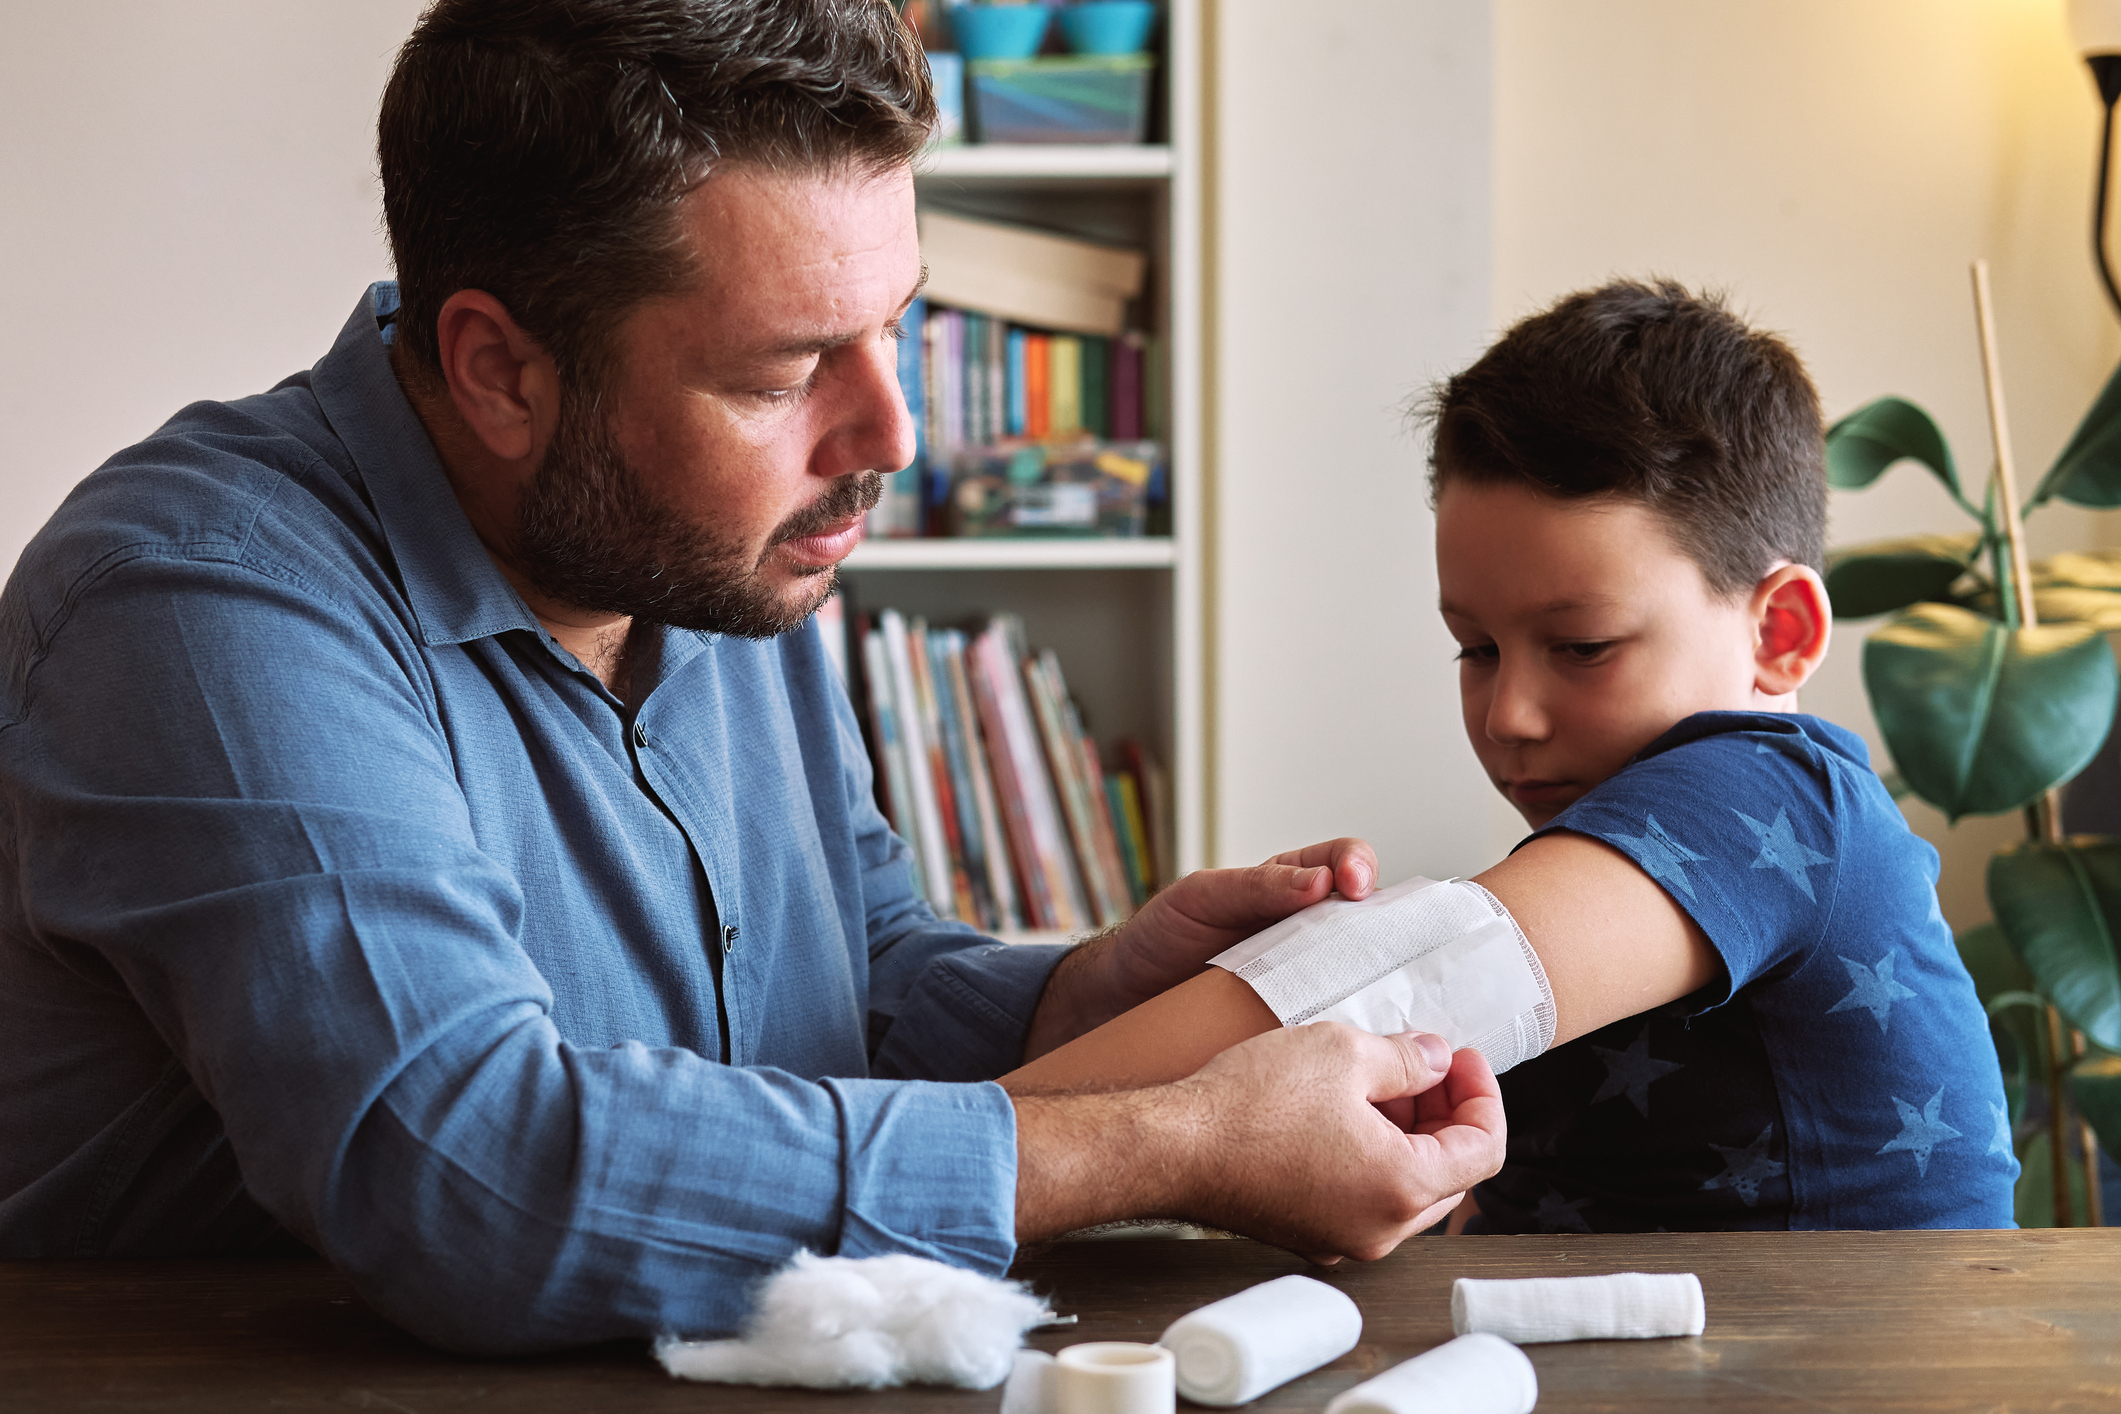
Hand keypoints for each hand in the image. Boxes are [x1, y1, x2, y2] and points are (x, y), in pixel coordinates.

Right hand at [1013, 1026, 1504, 1261]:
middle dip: (1447, 1113)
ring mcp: (1341, 1237)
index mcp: (1402, 1188)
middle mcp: (1379, 1229)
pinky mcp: (1307, 1232)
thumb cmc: (1249, 1103)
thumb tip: (1437, 1059)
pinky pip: (1364, 1197)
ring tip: (1383, 1080)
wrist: (1171, 1146)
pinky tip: (1346, 1110)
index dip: (1483, 1093)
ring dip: (1410, 1135)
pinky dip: (1373, 1156)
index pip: (1484, 1147)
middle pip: (1451, 1174)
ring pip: (1406, 1188)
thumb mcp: (1344, 1052)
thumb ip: (1408, 1058)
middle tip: (1428, 1064)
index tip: (1463, 1056)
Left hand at [1023, 837, 1379, 1056]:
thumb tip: (1319, 882)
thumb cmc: (1162, 935)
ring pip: (1365, 975)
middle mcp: (1310, 930)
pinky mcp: (1297, 1023)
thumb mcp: (1201, 897)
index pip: (1345, 861)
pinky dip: (1354, 1026)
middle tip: (1386, 945)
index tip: (1354, 886)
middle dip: (1391, 929)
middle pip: (1372, 921)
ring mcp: (1308, 978)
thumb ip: (1257, 887)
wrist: (1124, 997)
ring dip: (1382, 985)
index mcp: (1291, 885)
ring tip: (1387, 996)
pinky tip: (1360, 1037)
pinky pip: (1336, 1020)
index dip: (1359, 866)